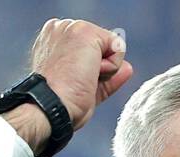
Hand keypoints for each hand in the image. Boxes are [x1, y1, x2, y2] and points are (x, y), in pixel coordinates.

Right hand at [18, 17, 131, 148]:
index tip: (74, 83)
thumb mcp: (85, 87)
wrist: (52, 107)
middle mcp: (59, 27)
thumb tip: (128, 68)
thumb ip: (105, 75)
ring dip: (105, 70)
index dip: (93, 71)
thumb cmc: (62, 104)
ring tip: (81, 79)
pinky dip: (111, 68)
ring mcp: (71, 27)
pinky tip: (89, 74)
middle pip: (103, 47)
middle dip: (99, 69)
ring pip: (111, 46)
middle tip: (77, 83)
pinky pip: (118, 48)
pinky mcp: (84, 32)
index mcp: (53, 39)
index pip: (91, 50)